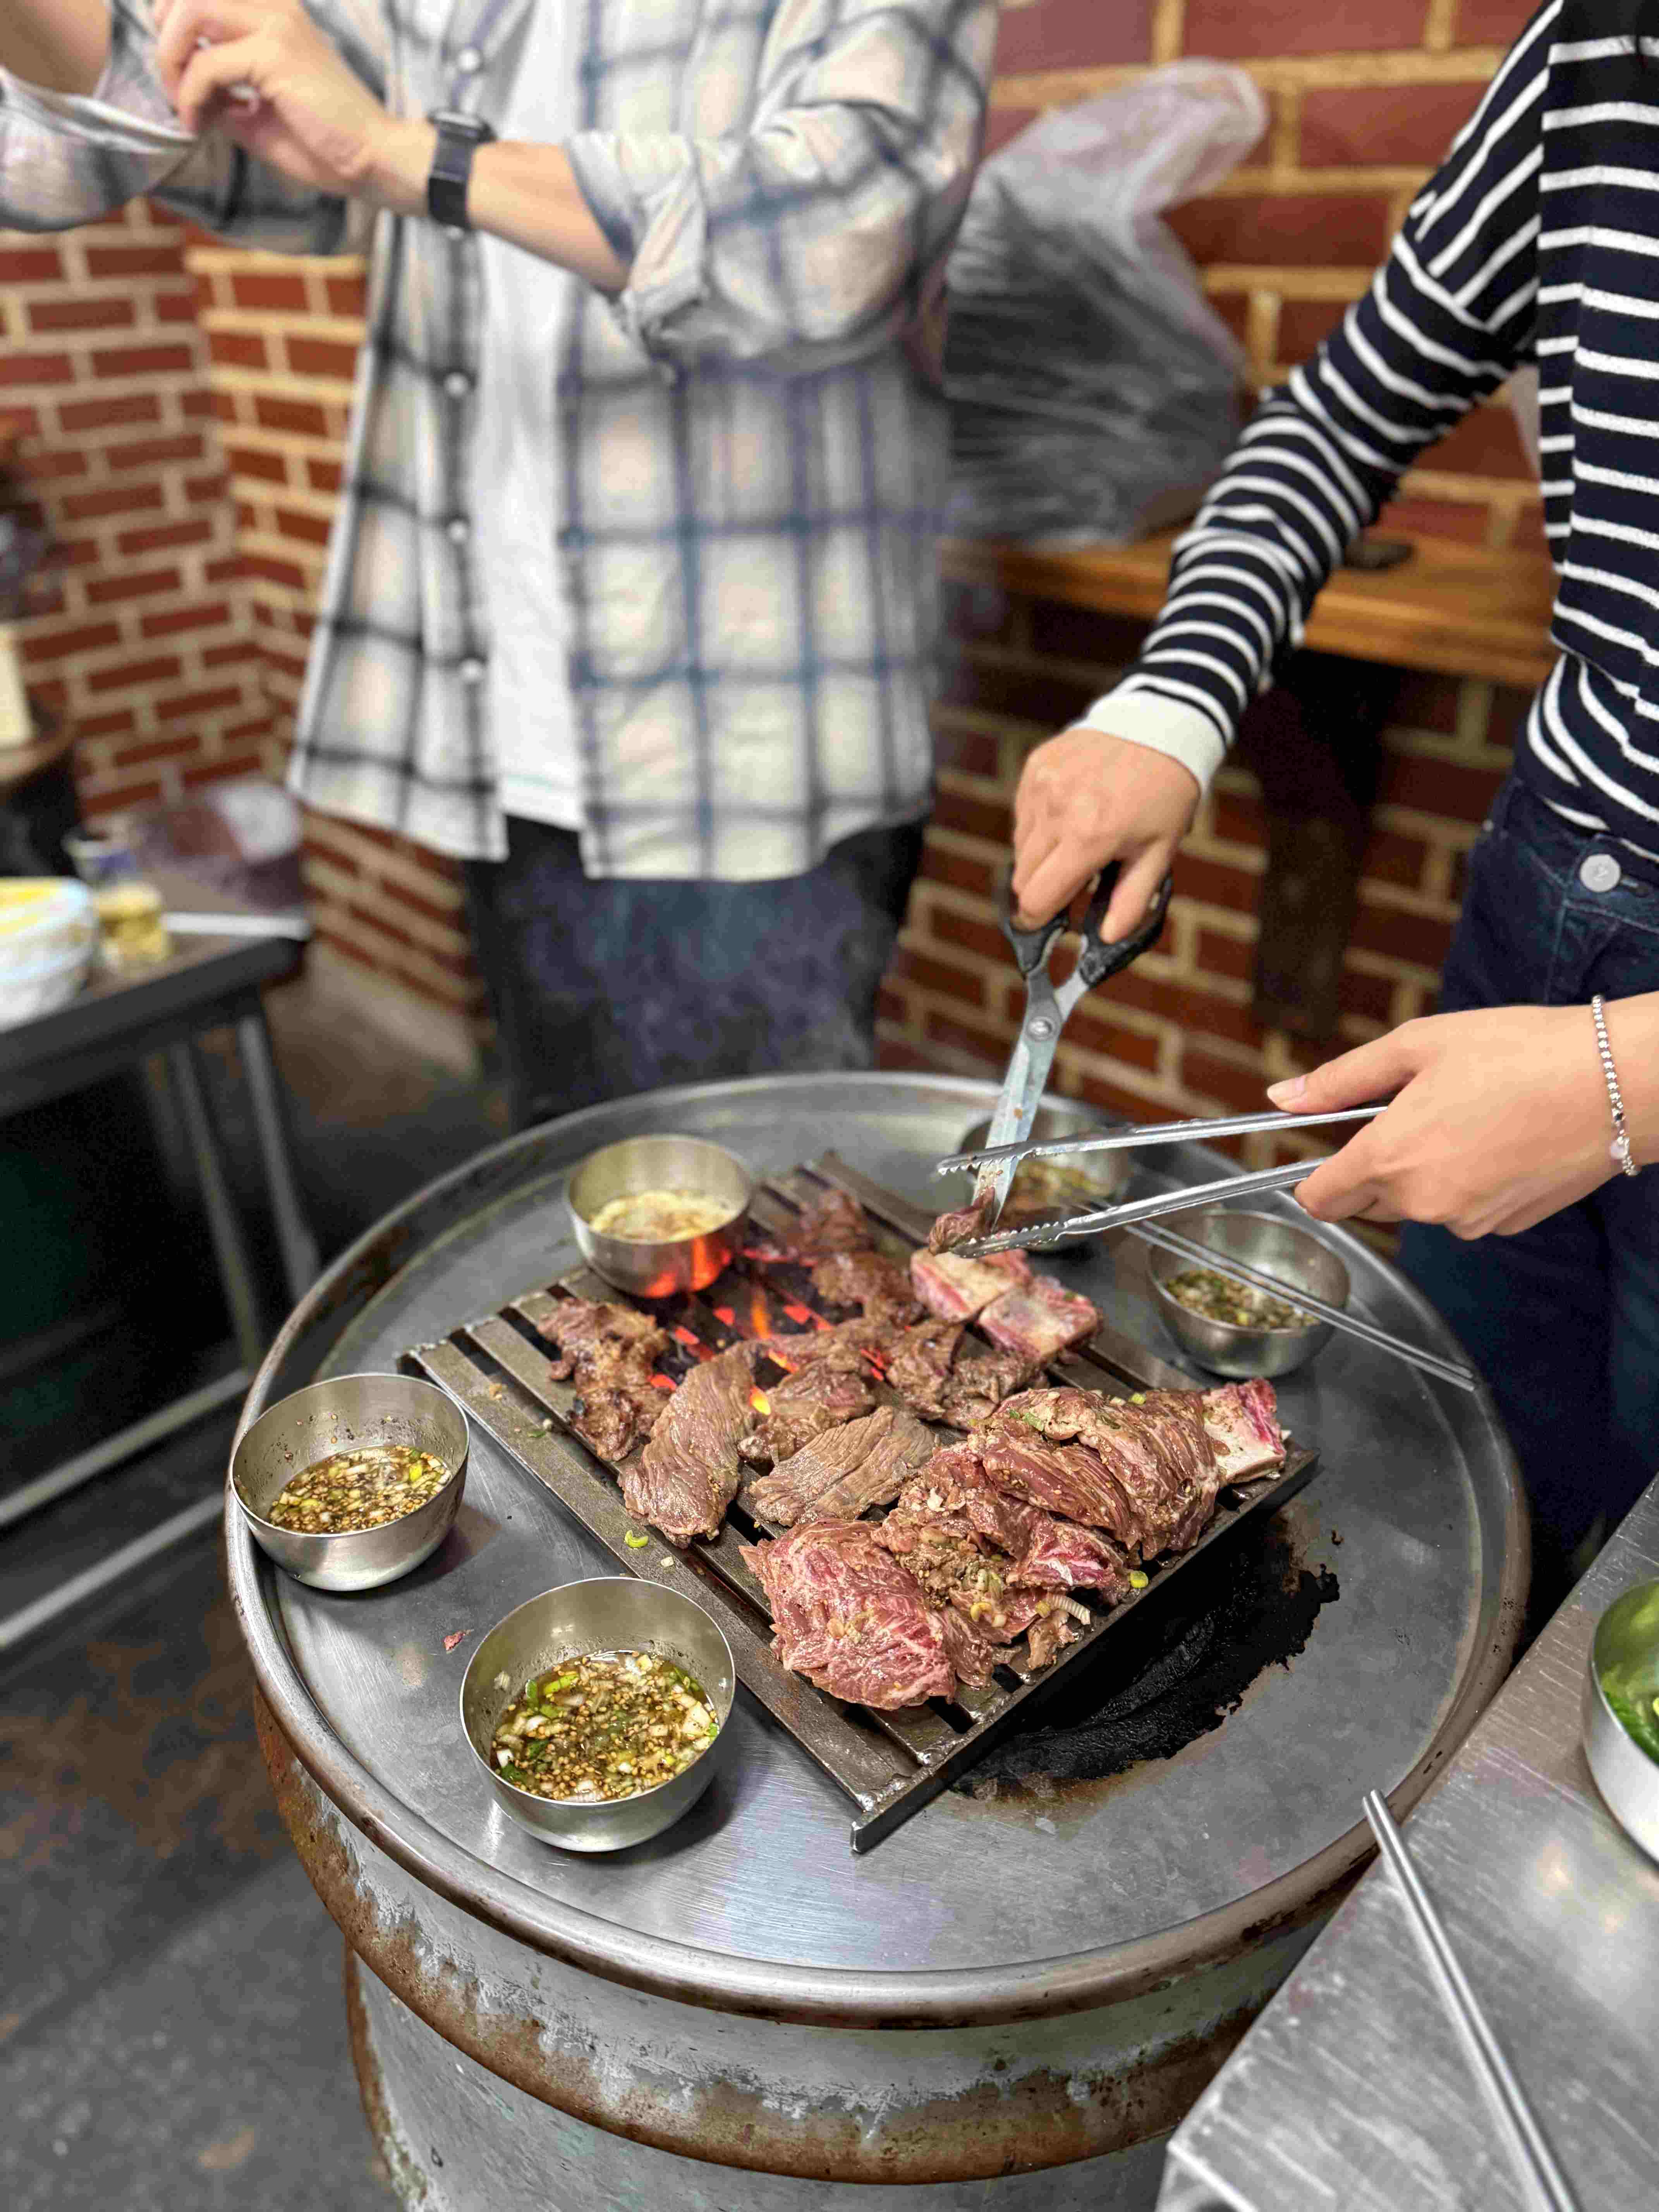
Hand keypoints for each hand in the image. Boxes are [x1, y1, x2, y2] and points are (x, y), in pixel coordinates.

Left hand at [152, 0, 427, 209]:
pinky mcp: (275, 53)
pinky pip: (207, 65)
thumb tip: (184, 92)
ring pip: (189, 13)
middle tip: (173, 87)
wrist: (374, 160)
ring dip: (171, 61)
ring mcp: (276, 24)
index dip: (173, 24)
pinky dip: (191, 97)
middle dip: (164, 39)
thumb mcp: (258, 113)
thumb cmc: (324, 143)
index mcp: (273, 14)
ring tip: (183, 104)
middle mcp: (274, 7)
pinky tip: (199, 124)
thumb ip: (222, 92)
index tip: (177, 73)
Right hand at [1012, 725, 1197, 940]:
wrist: (1160, 728)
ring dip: (1041, 855)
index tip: (1045, 923)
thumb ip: (1131, 900)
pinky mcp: (1036, 766)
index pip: (1037, 897)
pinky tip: (1070, 810)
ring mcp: (1042, 785)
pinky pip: (1023, 813)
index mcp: (1089, 837)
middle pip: (1022, 877)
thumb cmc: (1164, 795)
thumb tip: (1106, 938)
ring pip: (1019, 846)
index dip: (1038, 918)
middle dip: (1041, 889)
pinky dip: (1040, 822)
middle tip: (1069, 883)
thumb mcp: (1160, 852)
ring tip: (1077, 839)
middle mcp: (1057, 810)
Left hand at [1271, 1004, 1626, 1237]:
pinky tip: (1500, 1139)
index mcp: (1389, 1158)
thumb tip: (1282, 1099)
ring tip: (1469, 1116)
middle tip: (1416, 1111)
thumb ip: (1340, 1080)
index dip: (1314, 1177)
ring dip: (1428, 1171)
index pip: (1319, 1198)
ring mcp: (1468, 1221)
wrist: (1615, 1081)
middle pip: (1368, 1200)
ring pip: (1421, 1204)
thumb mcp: (1415, 1047)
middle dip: (1377, 1166)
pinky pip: (1466, 1209)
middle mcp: (1424, 1202)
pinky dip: (1471, 1181)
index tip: (1326, 1155)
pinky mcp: (1507, 1225)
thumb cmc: (1518, 1052)